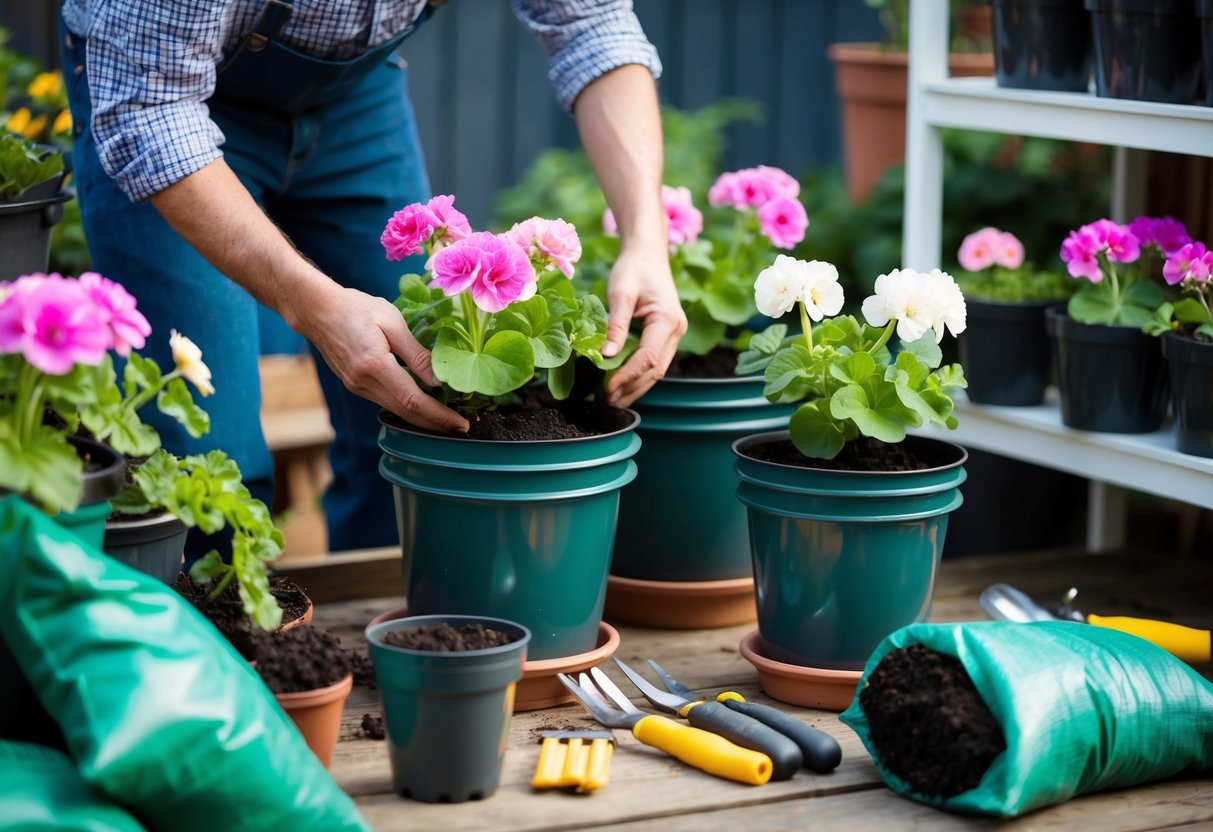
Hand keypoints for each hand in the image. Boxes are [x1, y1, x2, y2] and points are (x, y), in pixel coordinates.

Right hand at [294, 285, 468, 432]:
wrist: (317, 310)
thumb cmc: (356, 308)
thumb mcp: (392, 322)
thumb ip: (416, 354)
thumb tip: (439, 381)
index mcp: (375, 365)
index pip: (414, 400)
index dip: (439, 416)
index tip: (460, 423)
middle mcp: (363, 382)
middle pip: (406, 413)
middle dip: (435, 424)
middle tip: (461, 428)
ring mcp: (357, 386)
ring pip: (395, 410)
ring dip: (422, 418)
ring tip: (447, 420)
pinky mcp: (355, 385)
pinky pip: (385, 401)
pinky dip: (406, 407)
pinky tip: (422, 405)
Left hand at [602, 245, 685, 406]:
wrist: (647, 253)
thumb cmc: (633, 268)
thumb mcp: (620, 293)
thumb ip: (615, 325)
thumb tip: (605, 355)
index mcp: (667, 320)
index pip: (647, 358)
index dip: (627, 377)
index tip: (606, 389)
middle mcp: (676, 331)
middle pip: (655, 371)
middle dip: (632, 388)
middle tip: (607, 402)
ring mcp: (674, 335)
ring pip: (657, 370)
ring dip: (636, 386)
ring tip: (613, 399)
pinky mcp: (666, 336)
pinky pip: (654, 361)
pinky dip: (639, 375)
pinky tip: (622, 383)